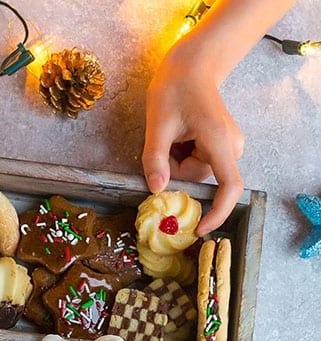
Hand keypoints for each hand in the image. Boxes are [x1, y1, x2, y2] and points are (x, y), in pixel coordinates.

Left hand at [142, 45, 244, 235]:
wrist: (192, 65)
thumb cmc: (176, 87)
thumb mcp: (157, 124)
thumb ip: (155, 160)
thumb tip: (156, 191)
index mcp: (219, 140)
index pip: (229, 188)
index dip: (217, 214)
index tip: (200, 229)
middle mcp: (231, 146)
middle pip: (198, 179)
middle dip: (175, 169)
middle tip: (165, 142)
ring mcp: (229, 147)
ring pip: (195, 173)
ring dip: (177, 162)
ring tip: (173, 134)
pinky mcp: (222, 147)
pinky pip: (197, 164)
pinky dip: (182, 156)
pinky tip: (181, 135)